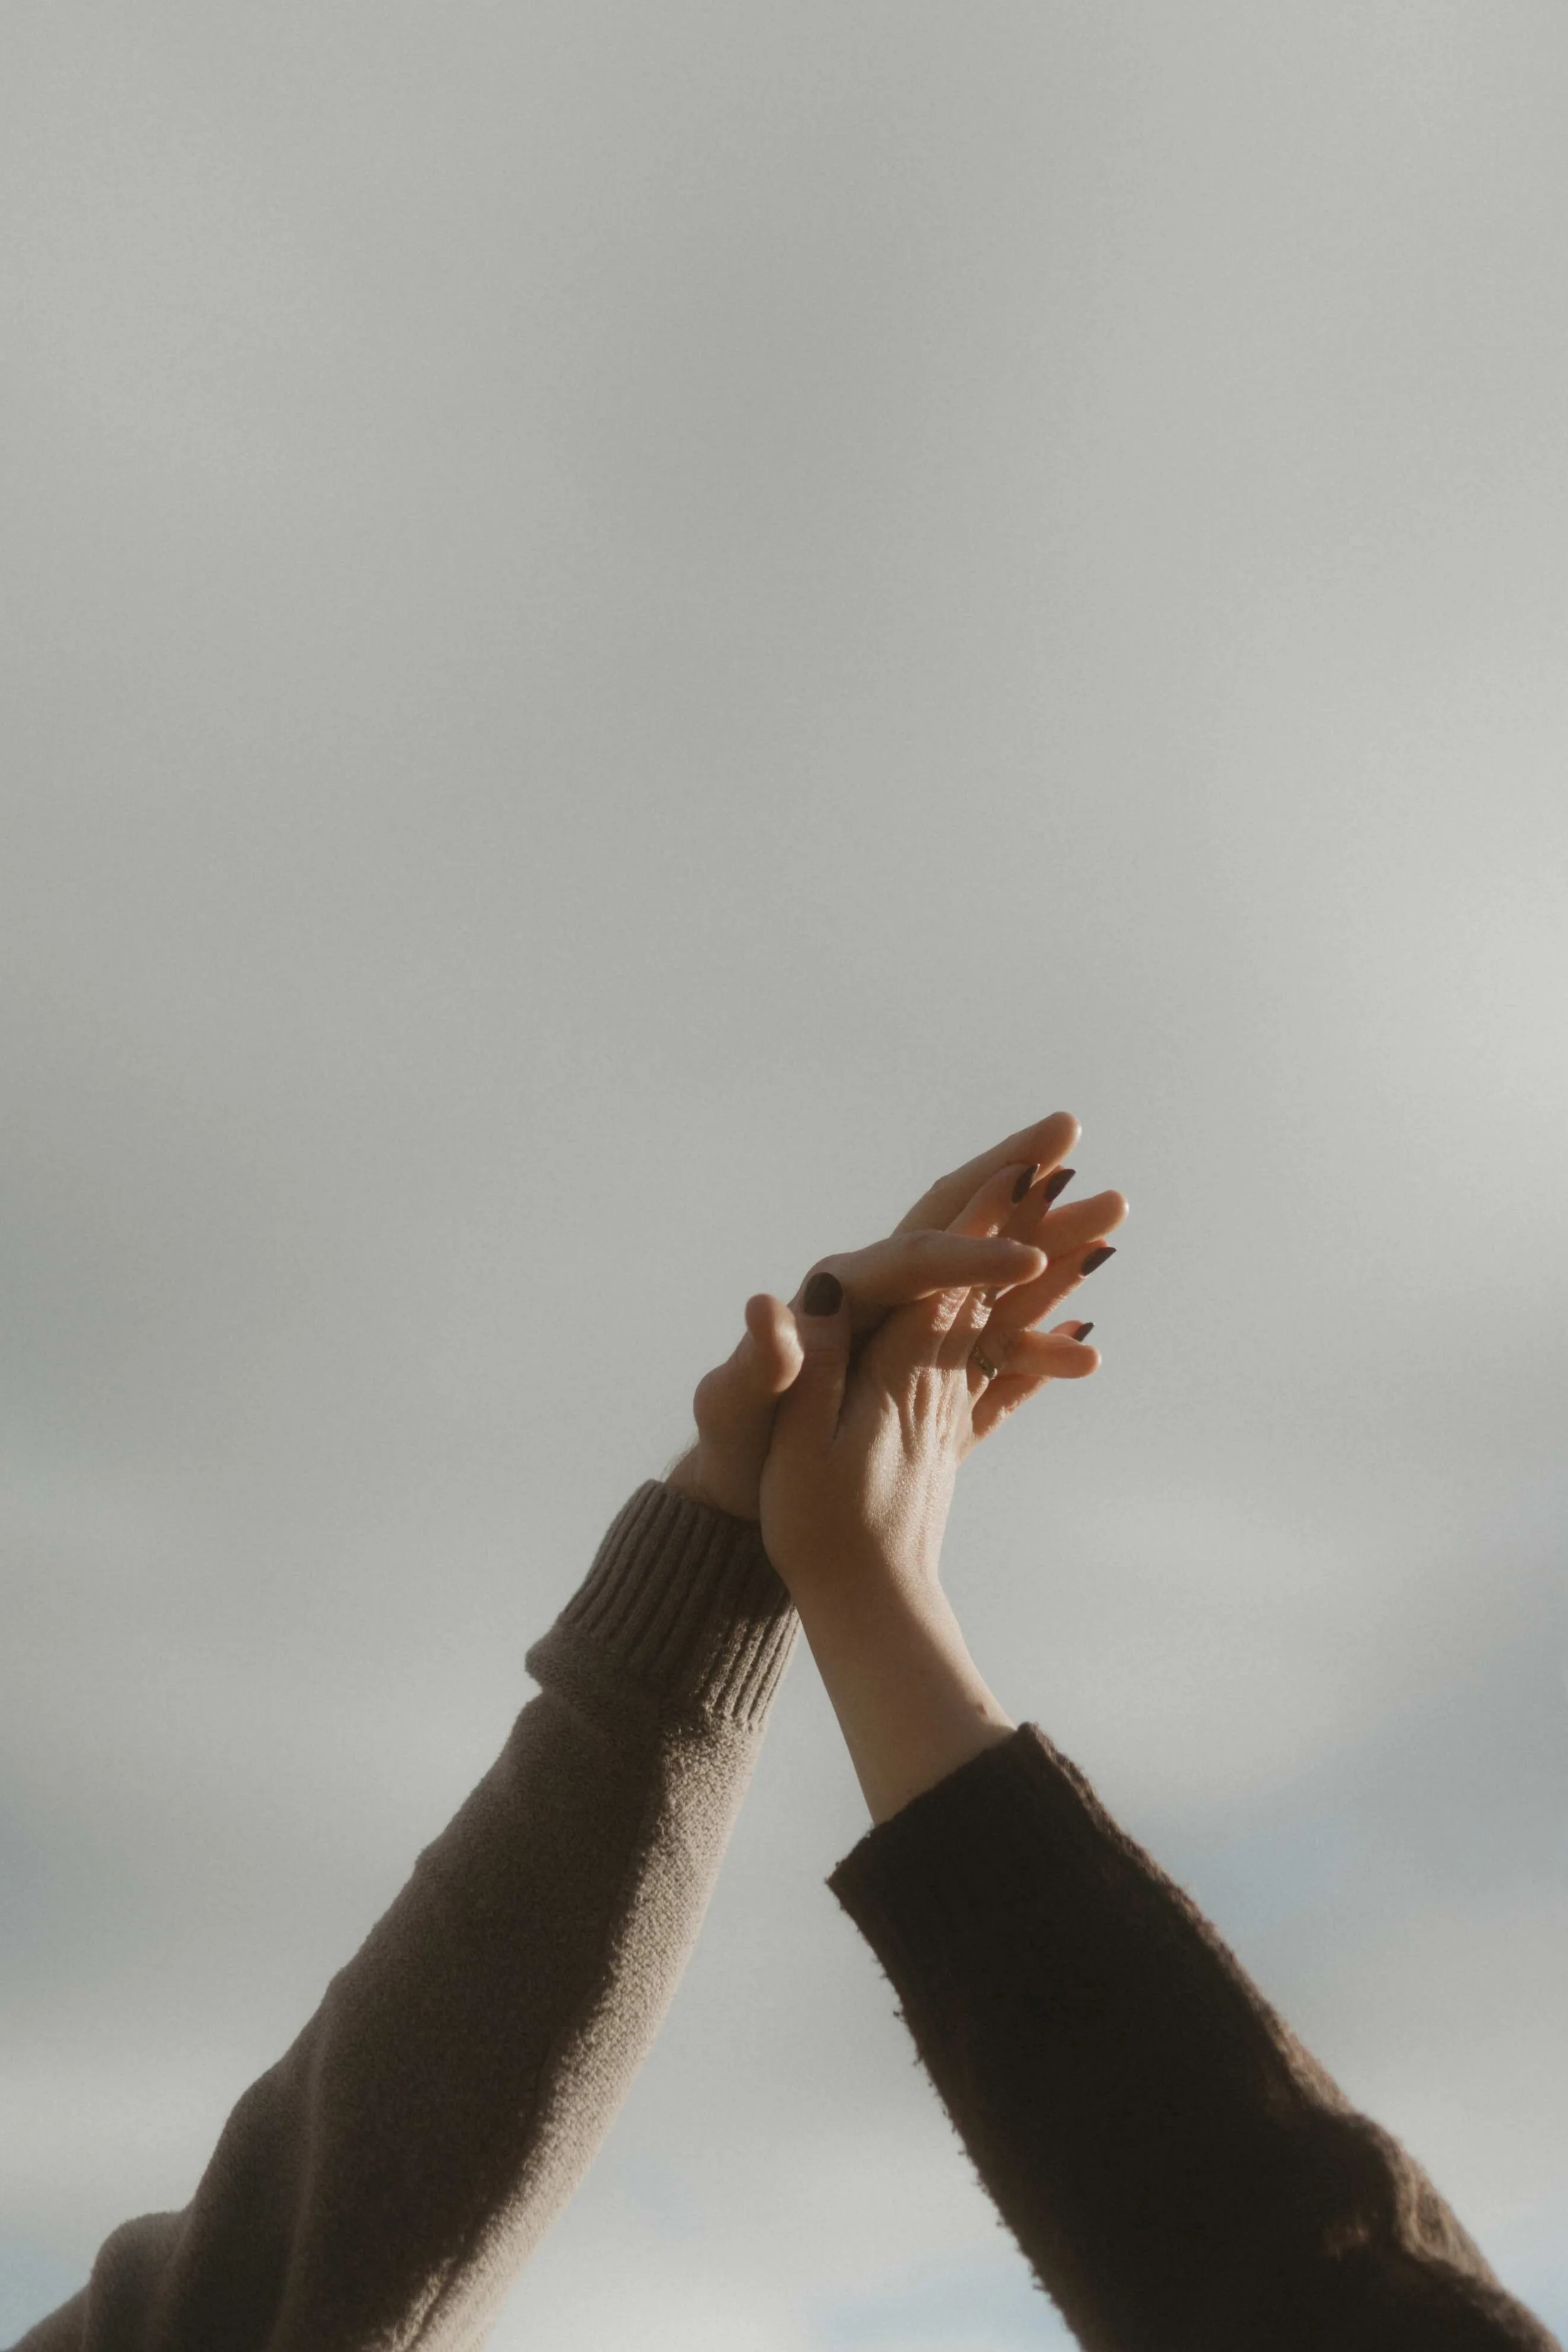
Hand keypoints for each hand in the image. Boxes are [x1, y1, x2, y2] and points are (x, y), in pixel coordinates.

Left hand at [666, 1111, 1123, 1521]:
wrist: (746, 1491)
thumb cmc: (735, 1441)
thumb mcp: (735, 1405)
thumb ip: (762, 1363)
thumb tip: (767, 1308)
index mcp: (843, 1290)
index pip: (915, 1256)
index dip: (969, 1255)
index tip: (1025, 1261)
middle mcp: (886, 1295)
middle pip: (958, 1223)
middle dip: (1013, 1175)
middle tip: (1068, 1126)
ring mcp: (915, 1331)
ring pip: (994, 1280)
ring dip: (1052, 1246)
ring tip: (1113, 1214)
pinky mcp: (934, 1375)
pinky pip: (998, 1348)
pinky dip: (1043, 1342)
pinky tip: (1087, 1344)